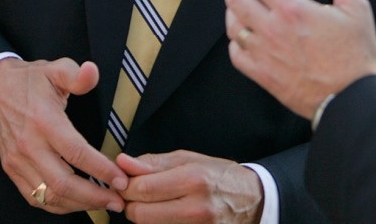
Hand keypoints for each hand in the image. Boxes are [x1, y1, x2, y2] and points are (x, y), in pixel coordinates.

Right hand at [0, 57, 127, 213]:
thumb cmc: (28, 81)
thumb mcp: (54, 69)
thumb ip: (76, 74)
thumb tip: (93, 72)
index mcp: (43, 121)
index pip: (76, 153)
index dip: (101, 169)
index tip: (121, 179)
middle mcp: (28, 146)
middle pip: (63, 183)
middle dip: (94, 197)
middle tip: (118, 200)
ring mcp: (17, 161)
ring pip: (49, 195)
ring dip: (78, 205)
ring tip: (103, 203)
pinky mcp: (11, 169)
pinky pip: (34, 197)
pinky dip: (58, 205)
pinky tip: (77, 202)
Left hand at [117, 150, 262, 222]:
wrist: (252, 200)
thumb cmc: (219, 176)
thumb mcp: (189, 159)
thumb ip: (153, 163)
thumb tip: (123, 162)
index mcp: (193, 180)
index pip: (142, 189)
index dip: (126, 186)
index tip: (126, 181)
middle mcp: (196, 209)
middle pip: (140, 215)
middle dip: (132, 204)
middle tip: (140, 195)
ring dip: (144, 216)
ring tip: (158, 204)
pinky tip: (168, 215)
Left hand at [223, 0, 375, 118]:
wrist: (350, 97)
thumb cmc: (355, 54)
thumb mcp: (355, 7)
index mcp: (292, 9)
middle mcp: (272, 29)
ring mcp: (264, 54)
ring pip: (233, 26)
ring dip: (231, 9)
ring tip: (237, 2)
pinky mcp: (263, 75)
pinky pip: (236, 55)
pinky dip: (235, 42)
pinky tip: (242, 36)